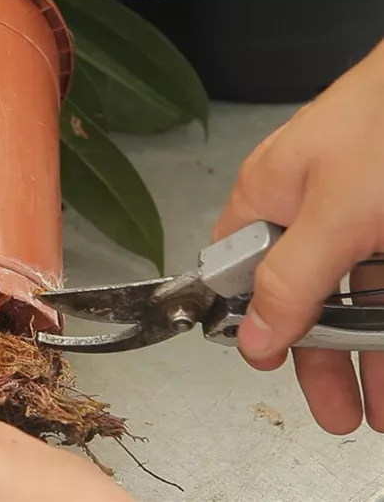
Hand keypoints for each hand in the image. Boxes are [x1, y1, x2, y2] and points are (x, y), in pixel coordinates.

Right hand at [213, 39, 383, 434]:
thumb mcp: (336, 211)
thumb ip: (290, 280)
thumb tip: (250, 338)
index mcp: (269, 196)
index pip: (239, 271)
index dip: (252, 321)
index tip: (271, 366)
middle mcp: (311, 206)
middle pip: (303, 297)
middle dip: (321, 359)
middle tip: (339, 412)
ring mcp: (363, 214)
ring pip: (358, 297)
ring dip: (370, 356)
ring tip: (383, 410)